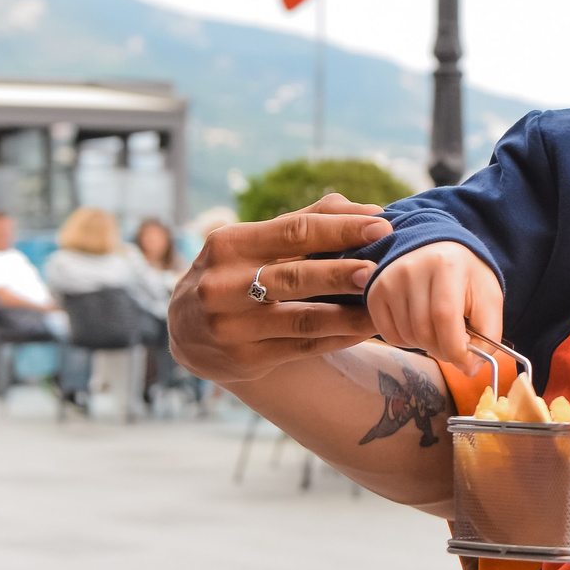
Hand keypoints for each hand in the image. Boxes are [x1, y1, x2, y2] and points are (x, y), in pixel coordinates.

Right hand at [169, 194, 389, 387]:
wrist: (186, 330)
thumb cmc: (236, 272)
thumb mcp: (255, 242)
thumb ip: (310, 221)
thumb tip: (372, 211)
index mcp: (229, 244)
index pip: (293, 231)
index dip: (340, 229)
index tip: (382, 227)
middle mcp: (223, 284)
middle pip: (294, 277)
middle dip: (340, 273)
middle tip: (378, 269)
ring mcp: (231, 325)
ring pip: (302, 320)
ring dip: (348, 314)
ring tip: (383, 307)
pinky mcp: (243, 359)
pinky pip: (302, 347)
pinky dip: (338, 338)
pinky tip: (365, 329)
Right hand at [363, 241, 503, 375]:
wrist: (438, 250)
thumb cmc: (466, 277)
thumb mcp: (488, 298)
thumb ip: (488, 334)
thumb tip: (469, 369)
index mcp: (446, 264)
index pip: (445, 317)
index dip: (456, 348)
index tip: (466, 361)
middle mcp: (412, 268)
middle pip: (424, 330)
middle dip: (444, 350)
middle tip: (455, 345)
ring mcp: (388, 280)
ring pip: (407, 336)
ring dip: (427, 345)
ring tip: (439, 330)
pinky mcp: (374, 292)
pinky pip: (389, 335)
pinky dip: (407, 341)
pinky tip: (420, 326)